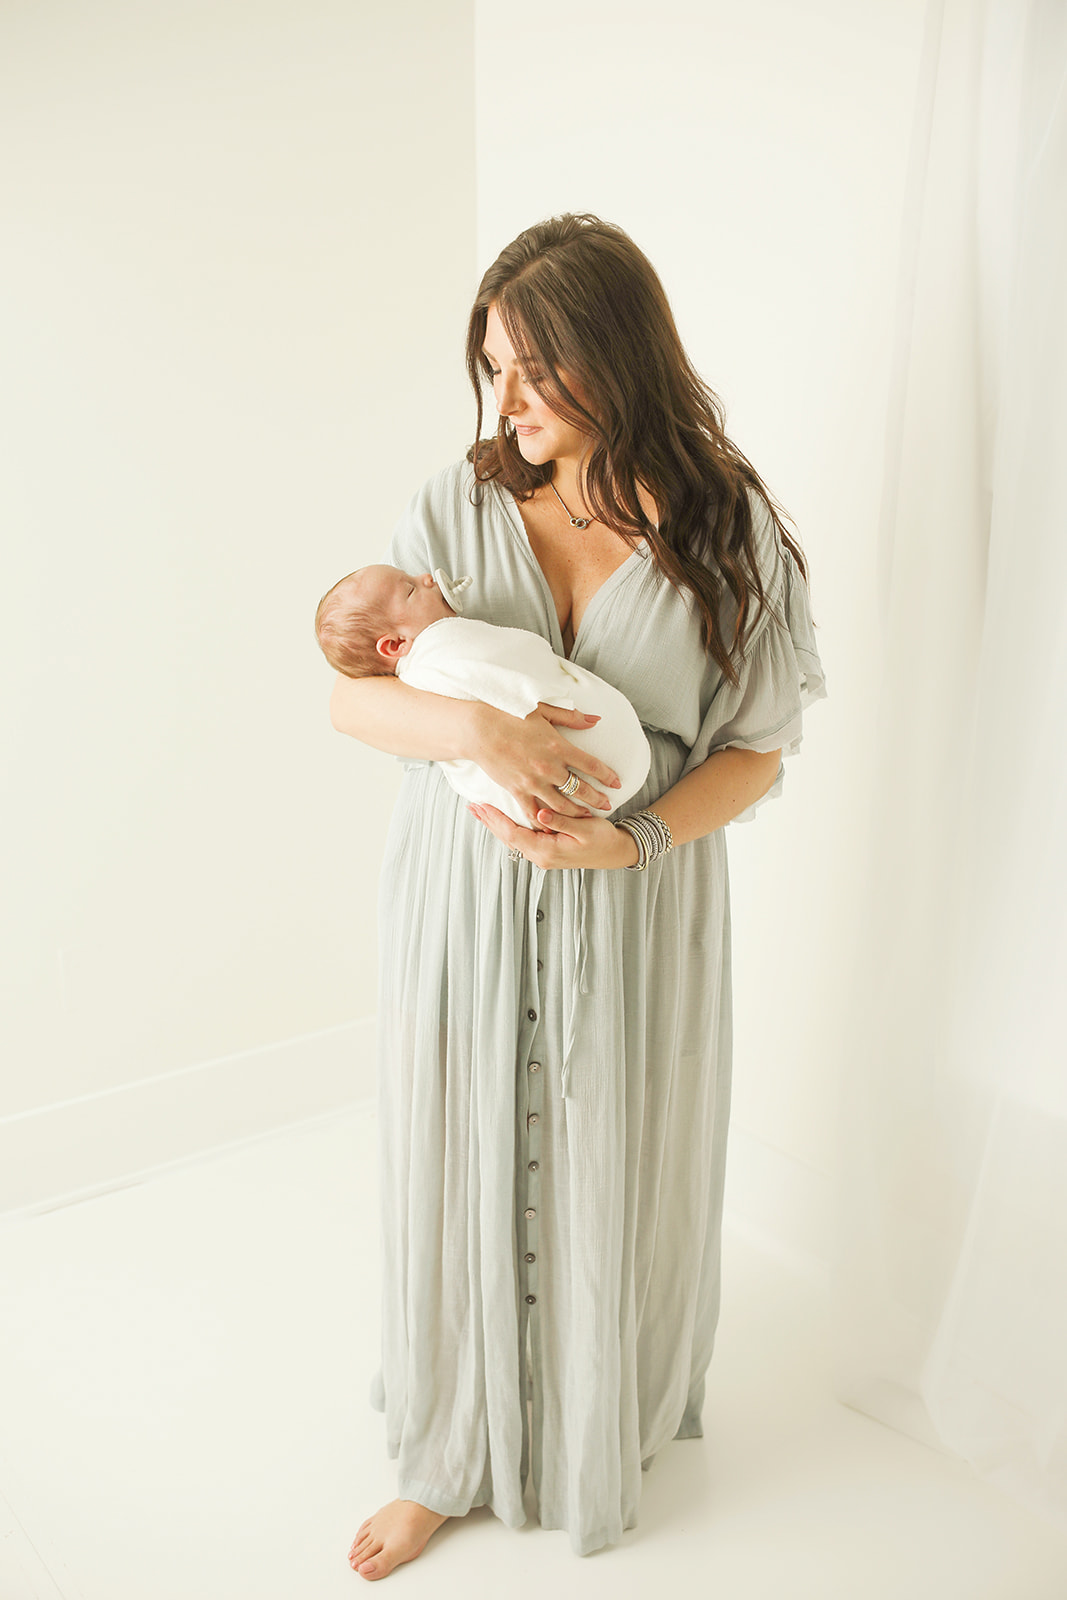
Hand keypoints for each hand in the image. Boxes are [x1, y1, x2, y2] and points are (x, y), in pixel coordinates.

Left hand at [468, 803, 640, 869]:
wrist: (616, 853)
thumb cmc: (603, 840)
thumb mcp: (585, 829)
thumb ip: (561, 821)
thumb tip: (540, 814)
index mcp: (548, 850)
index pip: (513, 834)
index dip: (496, 820)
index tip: (481, 806)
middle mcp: (541, 856)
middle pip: (508, 837)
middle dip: (490, 821)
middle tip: (473, 806)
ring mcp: (543, 855)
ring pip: (513, 838)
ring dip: (498, 824)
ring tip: (482, 811)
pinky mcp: (547, 850)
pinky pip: (523, 838)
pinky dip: (510, 827)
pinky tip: (503, 819)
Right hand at [472, 702, 622, 827]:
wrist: (478, 729)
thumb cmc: (509, 715)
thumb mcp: (543, 710)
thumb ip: (571, 717)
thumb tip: (595, 719)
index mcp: (559, 746)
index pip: (592, 765)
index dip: (607, 775)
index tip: (617, 783)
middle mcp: (549, 767)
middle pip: (580, 789)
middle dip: (597, 799)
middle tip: (607, 805)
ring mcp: (533, 782)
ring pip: (561, 804)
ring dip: (576, 812)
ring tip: (585, 816)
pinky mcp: (517, 790)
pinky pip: (534, 812)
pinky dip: (545, 821)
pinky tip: (553, 826)